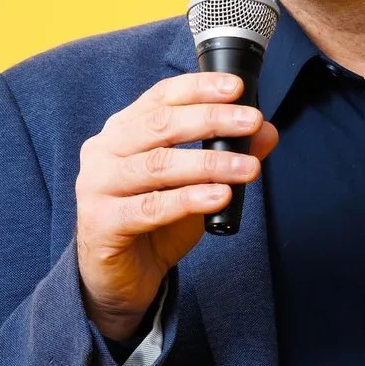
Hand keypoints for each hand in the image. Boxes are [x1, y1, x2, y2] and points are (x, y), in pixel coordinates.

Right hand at [74, 72, 278, 342]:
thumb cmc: (154, 223)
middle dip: (211, 120)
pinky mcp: (102, 222)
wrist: (120, 278)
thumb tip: (266, 132)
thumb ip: (227, 155)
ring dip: (209, 164)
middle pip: (159, 125)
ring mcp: (97, 186)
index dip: (199, 88)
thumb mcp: (195, 184)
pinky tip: (219, 197)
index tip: (238, 87)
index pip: (160, 97)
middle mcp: (104, 151)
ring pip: (157, 165)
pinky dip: (189, 200)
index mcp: (123, 130)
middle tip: (252, 122)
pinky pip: (150, 208)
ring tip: (248, 167)